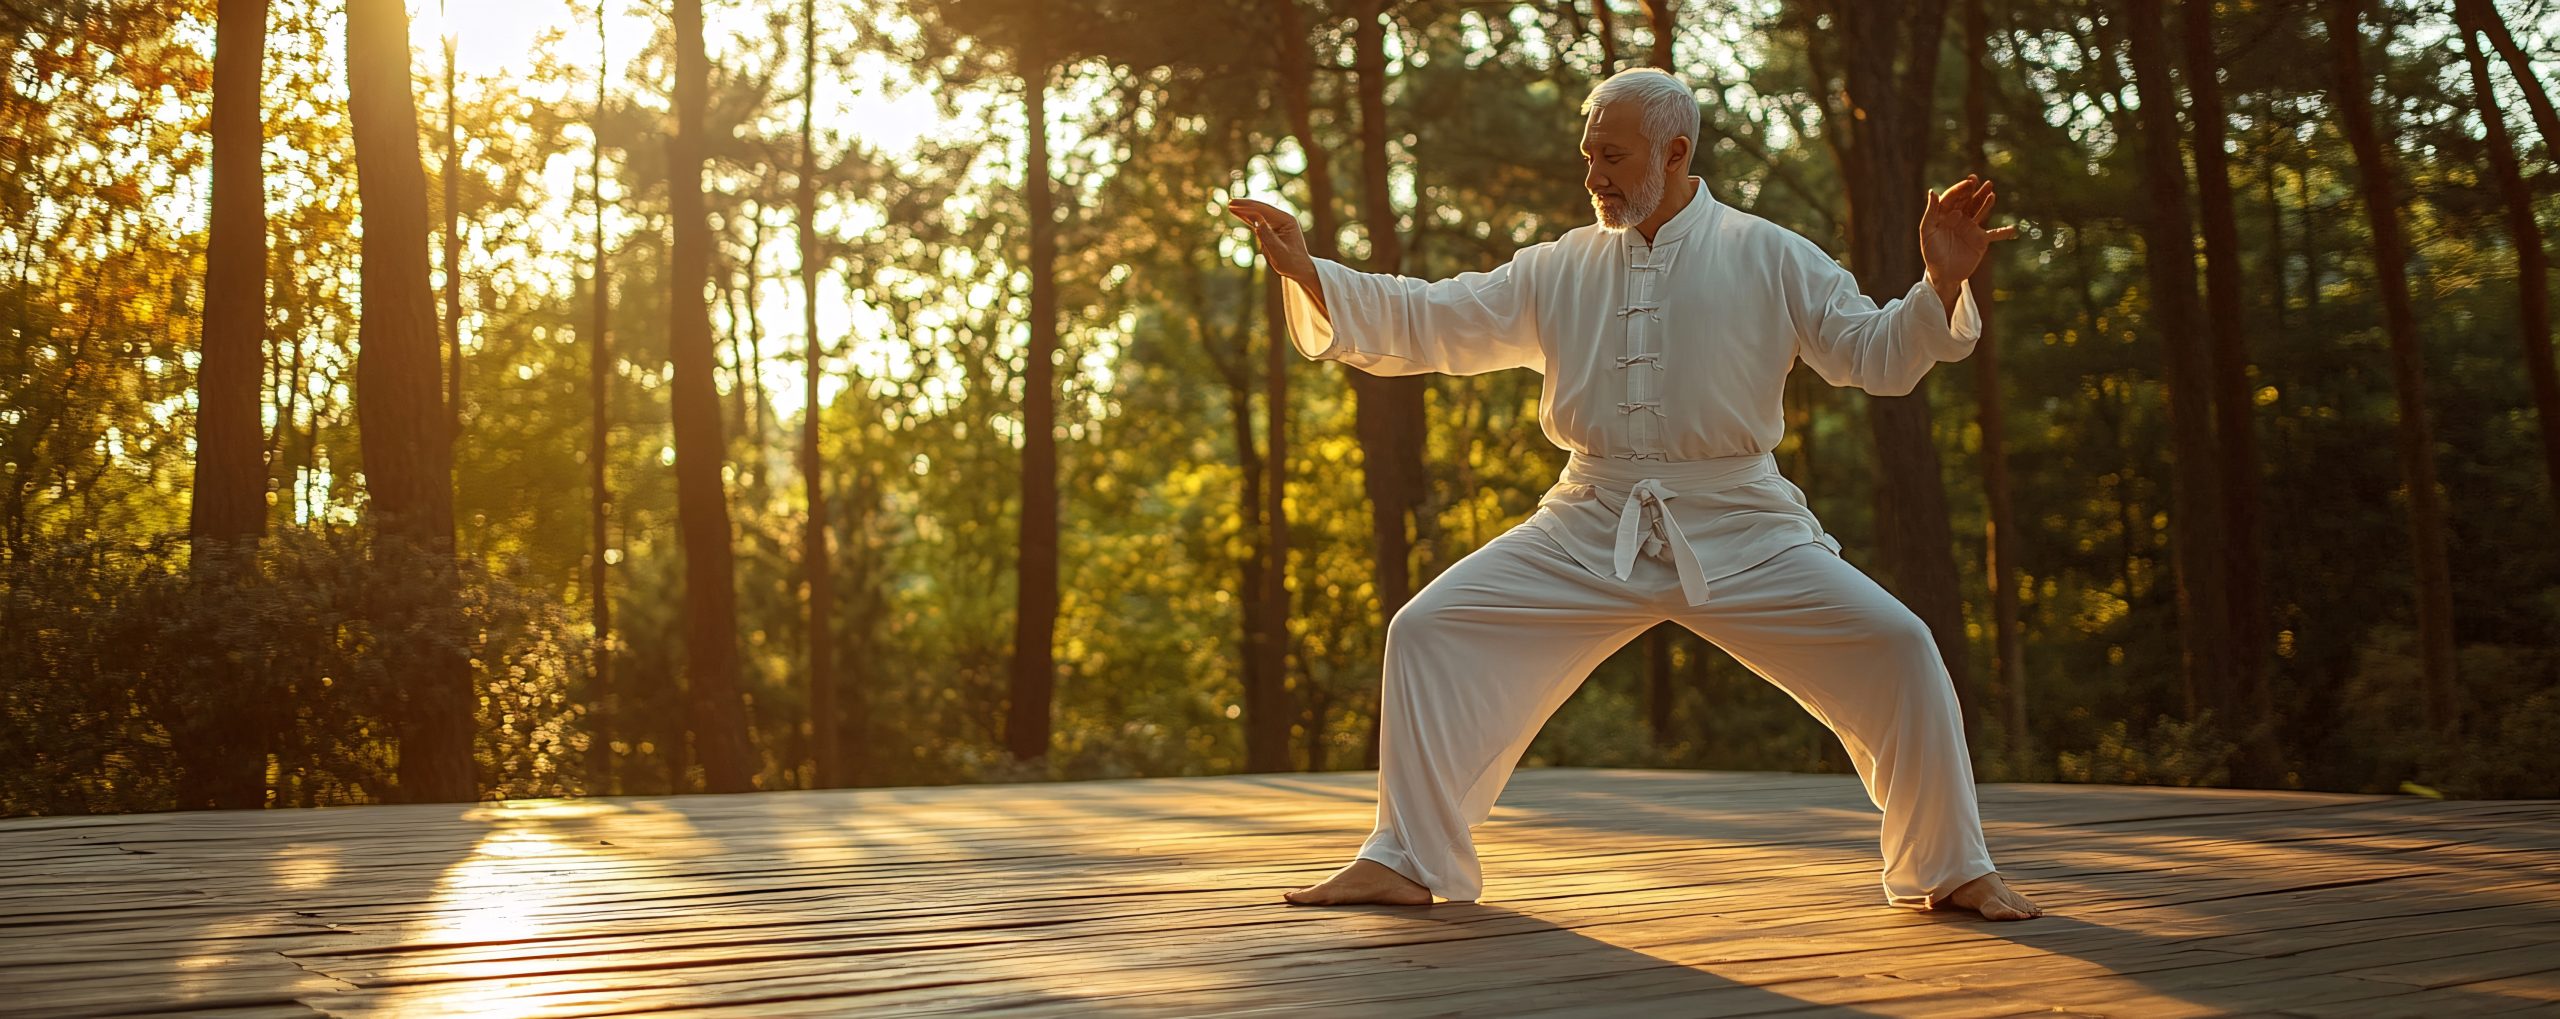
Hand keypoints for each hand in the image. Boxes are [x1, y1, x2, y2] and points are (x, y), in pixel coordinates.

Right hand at [1228, 198, 1316, 284]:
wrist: (1299, 270)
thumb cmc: (1291, 262)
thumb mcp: (1279, 252)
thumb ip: (1268, 236)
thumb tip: (1257, 221)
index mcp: (1287, 221)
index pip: (1264, 212)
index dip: (1248, 209)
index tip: (1234, 207)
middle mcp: (1283, 218)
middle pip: (1261, 209)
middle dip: (1245, 205)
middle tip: (1230, 202)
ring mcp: (1278, 223)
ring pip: (1258, 213)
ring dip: (1245, 210)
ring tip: (1231, 205)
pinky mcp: (1273, 228)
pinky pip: (1258, 221)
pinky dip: (1248, 218)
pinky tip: (1239, 214)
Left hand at [1919, 174, 2017, 294]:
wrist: (1943, 275)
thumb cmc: (1932, 254)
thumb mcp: (1927, 232)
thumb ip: (1930, 212)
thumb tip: (1933, 191)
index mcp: (1944, 215)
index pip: (1952, 198)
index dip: (1960, 190)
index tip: (1968, 183)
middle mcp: (1959, 219)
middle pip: (1968, 202)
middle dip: (1975, 191)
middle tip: (1982, 181)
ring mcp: (1971, 228)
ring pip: (1981, 212)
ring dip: (1987, 203)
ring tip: (1992, 193)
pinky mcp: (1980, 240)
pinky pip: (1994, 234)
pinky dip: (2003, 232)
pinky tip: (2013, 230)